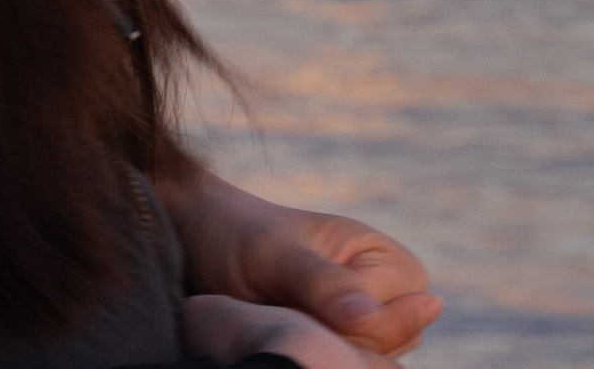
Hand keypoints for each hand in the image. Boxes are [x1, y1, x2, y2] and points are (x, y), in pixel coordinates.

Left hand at [168, 172, 442, 356]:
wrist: (199, 241)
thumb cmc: (236, 237)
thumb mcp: (276, 257)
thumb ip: (326, 285)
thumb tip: (383, 315)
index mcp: (386, 258)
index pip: (394, 322)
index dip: (345, 326)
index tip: (294, 300)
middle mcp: (385, 293)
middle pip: (384, 350)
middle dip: (329, 340)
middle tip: (279, 309)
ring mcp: (362, 321)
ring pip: (362, 363)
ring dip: (316, 348)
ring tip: (277, 316)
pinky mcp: (337, 341)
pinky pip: (338, 365)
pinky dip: (306, 357)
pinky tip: (277, 333)